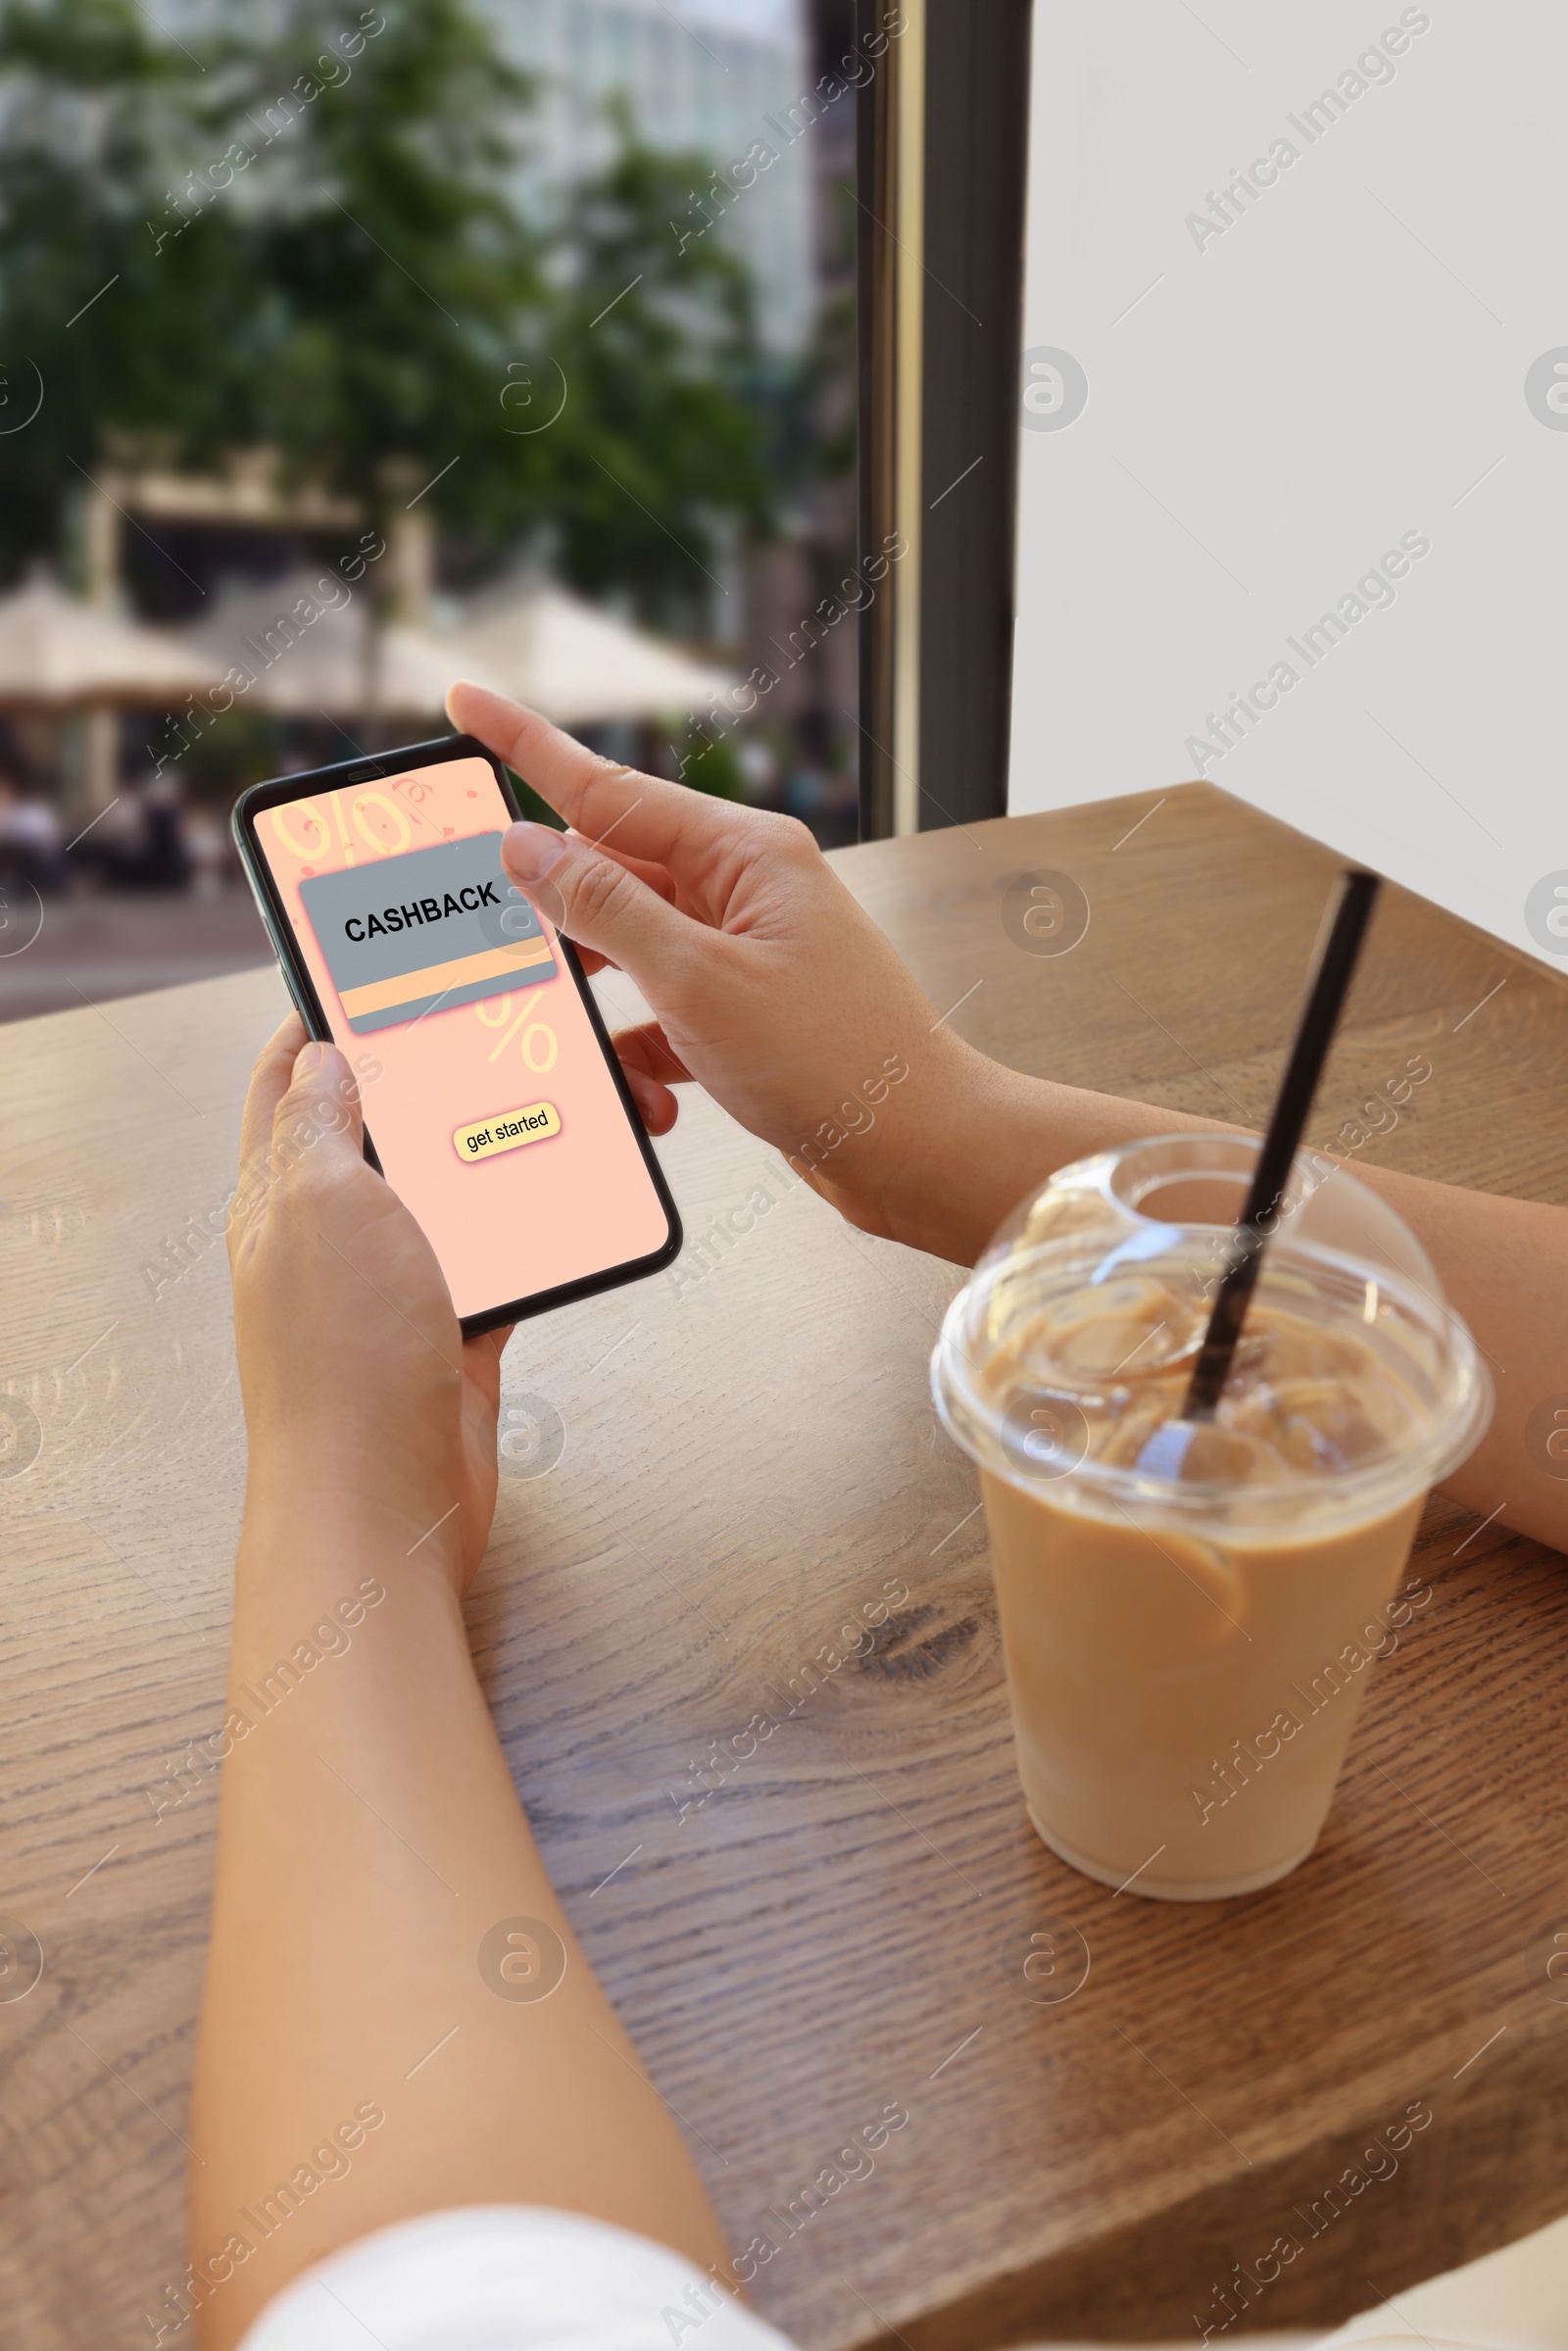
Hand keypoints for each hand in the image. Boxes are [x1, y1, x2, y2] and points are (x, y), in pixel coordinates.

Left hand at [227, 1015, 509, 1594]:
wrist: (385, 1504)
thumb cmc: (343, 1367)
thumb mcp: (321, 1207)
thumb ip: (319, 1124)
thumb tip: (321, 1056)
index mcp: (280, 1198)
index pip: (288, 1084)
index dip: (319, 1021)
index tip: (367, 973)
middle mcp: (333, 1238)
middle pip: (378, 1130)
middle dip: (422, 1076)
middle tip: (480, 1024)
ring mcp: (395, 1287)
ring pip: (446, 1191)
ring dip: (488, 1149)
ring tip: (538, 1097)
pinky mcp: (454, 1331)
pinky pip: (499, 1258)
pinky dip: (530, 1227)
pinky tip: (561, 1198)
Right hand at [446, 684, 999, 1256]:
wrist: (920, 1150)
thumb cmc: (837, 1061)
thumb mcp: (699, 981)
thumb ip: (605, 909)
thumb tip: (529, 847)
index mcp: (743, 852)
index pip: (605, 785)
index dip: (525, 744)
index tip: (466, 703)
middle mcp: (745, 889)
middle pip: (609, 876)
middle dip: (560, 927)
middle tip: (501, 948)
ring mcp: (746, 951)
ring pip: (630, 956)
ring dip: (605, 1010)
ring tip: (597, 1054)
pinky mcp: (745, 1013)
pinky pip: (662, 1016)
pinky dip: (644, 1057)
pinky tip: (651, 1097)